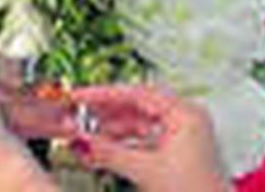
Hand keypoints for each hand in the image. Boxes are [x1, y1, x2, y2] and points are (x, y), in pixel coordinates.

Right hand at [69, 85, 226, 191]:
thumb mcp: (146, 171)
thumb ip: (110, 154)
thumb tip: (82, 142)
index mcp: (186, 114)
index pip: (138, 93)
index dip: (105, 94)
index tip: (80, 97)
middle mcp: (187, 120)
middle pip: (138, 107)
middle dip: (106, 114)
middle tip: (77, 116)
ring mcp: (183, 137)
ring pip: (140, 125)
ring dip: (113, 132)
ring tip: (85, 137)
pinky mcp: (178, 154)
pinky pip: (145, 140)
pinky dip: (124, 145)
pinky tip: (104, 151)